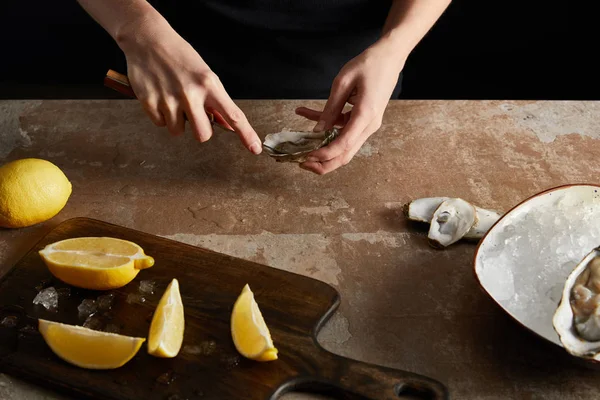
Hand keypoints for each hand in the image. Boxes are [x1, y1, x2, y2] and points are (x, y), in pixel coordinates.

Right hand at [117, 16, 261, 153]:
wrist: (147, 39)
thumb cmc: (179, 56)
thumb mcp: (204, 74)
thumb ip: (215, 101)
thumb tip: (227, 126)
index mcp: (209, 84)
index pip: (233, 115)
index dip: (246, 134)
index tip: (255, 148)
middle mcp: (191, 93)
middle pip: (203, 135)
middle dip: (199, 129)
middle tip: (193, 113)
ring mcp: (169, 99)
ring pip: (178, 131)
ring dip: (177, 120)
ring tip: (173, 98)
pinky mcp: (149, 102)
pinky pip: (160, 124)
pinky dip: (160, 114)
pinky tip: (160, 96)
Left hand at [296, 40, 404, 173]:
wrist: (389, 57)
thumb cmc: (369, 64)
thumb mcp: (343, 82)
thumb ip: (330, 108)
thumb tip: (318, 130)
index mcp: (366, 115)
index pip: (344, 144)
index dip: (324, 153)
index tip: (306, 156)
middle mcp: (369, 125)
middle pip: (346, 154)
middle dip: (324, 163)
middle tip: (303, 163)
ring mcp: (367, 124)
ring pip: (344, 146)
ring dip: (323, 148)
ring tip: (301, 146)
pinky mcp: (363, 120)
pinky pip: (343, 130)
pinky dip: (326, 126)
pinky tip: (305, 113)